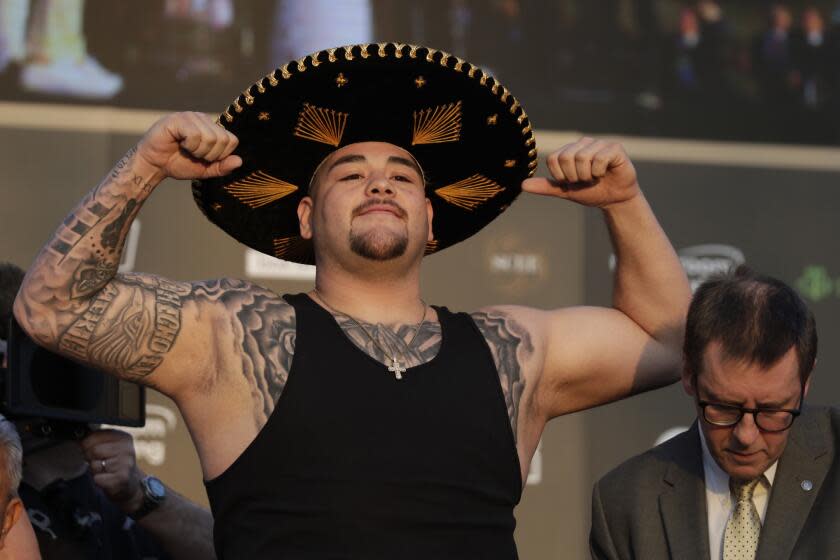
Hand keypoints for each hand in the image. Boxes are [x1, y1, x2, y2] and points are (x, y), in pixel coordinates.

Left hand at [80, 429, 143, 513]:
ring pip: (95, 465)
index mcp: (123, 437)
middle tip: (101, 462)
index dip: (87, 444)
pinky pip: (97, 478)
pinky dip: (99, 480)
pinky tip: (108, 479)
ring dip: (96, 470)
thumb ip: (96, 439)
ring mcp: (125, 464)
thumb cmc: (114, 462)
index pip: (94, 435)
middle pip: (94, 450)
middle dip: (91, 458)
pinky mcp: (121, 478)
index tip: (94, 450)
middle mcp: (127, 449)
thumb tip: (79, 438)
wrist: (130, 483)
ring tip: (106, 470)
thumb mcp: (109, 446)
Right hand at [135, 111, 241, 181]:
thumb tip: (240, 161)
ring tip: (186, 149)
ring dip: (198, 151)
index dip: (221, 155)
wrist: (154, 165)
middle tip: (194, 154)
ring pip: (210, 138)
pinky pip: (195, 134)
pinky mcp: (178, 119)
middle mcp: (203, 119)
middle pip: (223, 139)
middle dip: (210, 155)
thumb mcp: (205, 170)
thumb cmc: (178, 164)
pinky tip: (179, 143)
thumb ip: (222, 167)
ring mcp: (190, 117)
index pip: (232, 140)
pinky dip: (189, 145)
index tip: (205, 158)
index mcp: (212, 128)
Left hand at [522, 137, 639, 207]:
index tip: (573, 182)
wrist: (615, 199)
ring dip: (588, 176)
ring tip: (595, 177)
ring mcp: (599, 143)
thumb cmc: (591, 192)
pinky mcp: (614, 147)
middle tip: (585, 180)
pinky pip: (599, 159)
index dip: (561, 176)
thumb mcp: (565, 191)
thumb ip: (545, 186)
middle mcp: (583, 143)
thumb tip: (523, 185)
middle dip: (575, 176)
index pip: (553, 159)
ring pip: (582, 158)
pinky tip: (605, 173)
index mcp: (569, 150)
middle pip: (566, 157)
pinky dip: (600, 172)